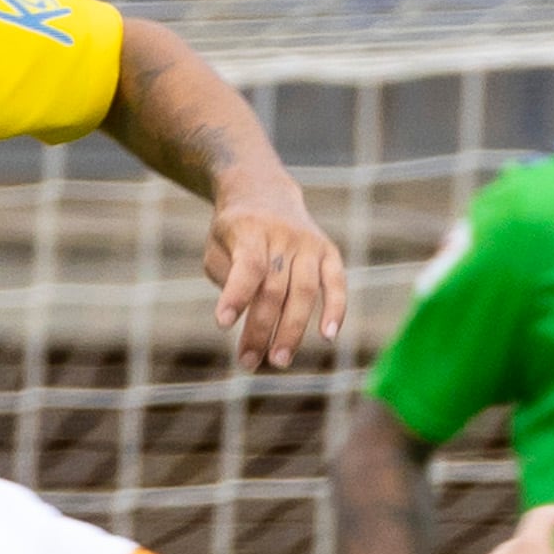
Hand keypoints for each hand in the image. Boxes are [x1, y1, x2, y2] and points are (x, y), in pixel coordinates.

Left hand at [206, 172, 345, 374]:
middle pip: (274, 289)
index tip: (223, 324)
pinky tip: (328, 337)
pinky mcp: (328, 251)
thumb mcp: (216, 247)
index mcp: (250, 229)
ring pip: (304, 292)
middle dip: (260, 329)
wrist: (263, 191)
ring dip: (292, 330)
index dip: (236, 295)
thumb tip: (247, 314)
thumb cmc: (233, 232)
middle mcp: (283, 235)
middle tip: (249, 362)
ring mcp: (309, 243)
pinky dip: (335, 309)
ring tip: (278, 360)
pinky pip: (336, 283)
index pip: (247, 266)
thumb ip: (227, 278)